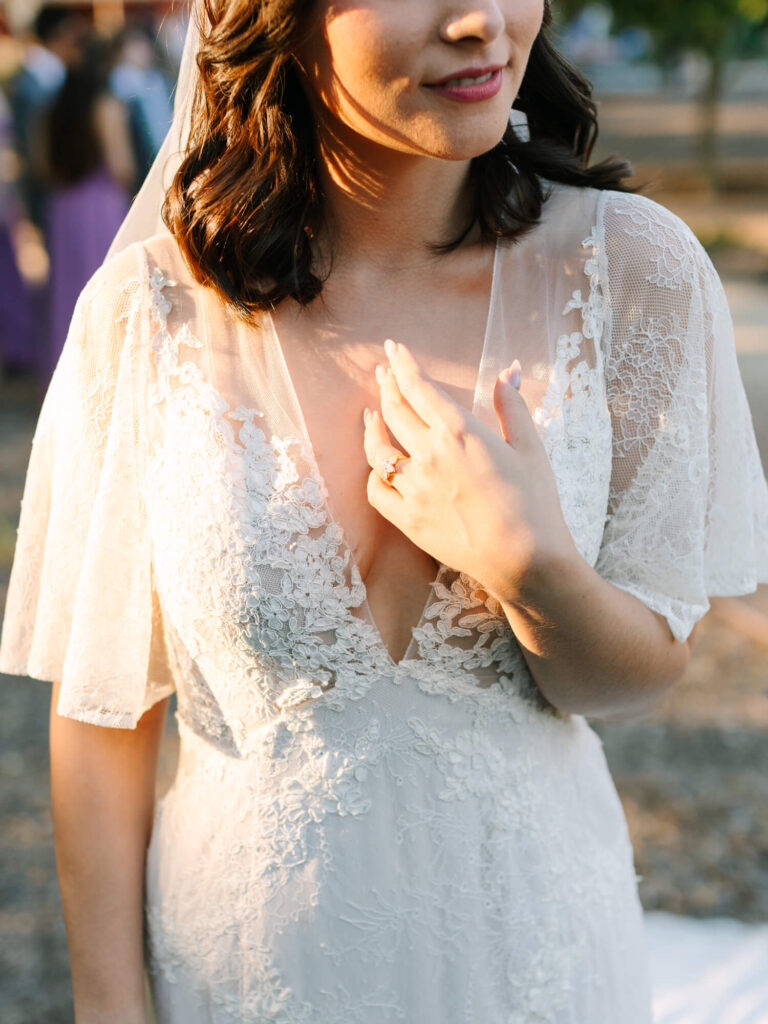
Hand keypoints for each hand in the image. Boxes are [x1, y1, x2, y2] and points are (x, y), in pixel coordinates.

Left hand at [362, 339, 575, 603]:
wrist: (526, 560)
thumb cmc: (535, 502)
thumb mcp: (530, 448)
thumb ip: (512, 406)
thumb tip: (509, 372)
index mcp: (459, 431)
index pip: (419, 388)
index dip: (403, 364)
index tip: (393, 349)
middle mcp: (429, 455)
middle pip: (394, 411)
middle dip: (387, 386)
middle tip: (383, 372)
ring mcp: (414, 489)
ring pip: (378, 449)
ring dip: (372, 425)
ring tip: (372, 413)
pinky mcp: (409, 519)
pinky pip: (377, 491)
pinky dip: (373, 473)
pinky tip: (377, 464)